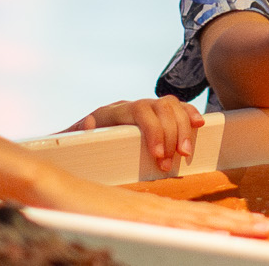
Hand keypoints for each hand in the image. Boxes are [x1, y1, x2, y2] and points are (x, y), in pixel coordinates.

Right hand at [31, 171, 268, 237]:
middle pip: (209, 217)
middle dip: (245, 223)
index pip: (204, 220)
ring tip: (261, 229)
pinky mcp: (132, 217)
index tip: (263, 228)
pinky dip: (192, 230)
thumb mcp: (122, 225)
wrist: (52, 188)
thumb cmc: (83, 210)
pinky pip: (168, 225)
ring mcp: (146, 212)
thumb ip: (146, 229)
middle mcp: (158, 209)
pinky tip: (212, 233)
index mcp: (159, 212)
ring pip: (197, 220)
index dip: (235, 224)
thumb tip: (169, 241)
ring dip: (231, 225)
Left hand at [66, 95, 204, 173]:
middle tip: (171, 161)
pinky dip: (189, 114)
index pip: (140, 112)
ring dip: (183, 128)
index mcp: (111, 112)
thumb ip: (75, 134)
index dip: (154, 131)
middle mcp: (129, 106)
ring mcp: (143, 108)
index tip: (158, 155)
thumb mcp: (69, 142)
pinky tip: (199, 124)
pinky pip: (177, 107)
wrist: (74, 145)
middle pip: (160, 108)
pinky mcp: (154, 116)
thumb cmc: (73, 148)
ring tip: (184, 153)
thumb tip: (89, 122)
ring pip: (171, 106)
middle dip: (171, 134)